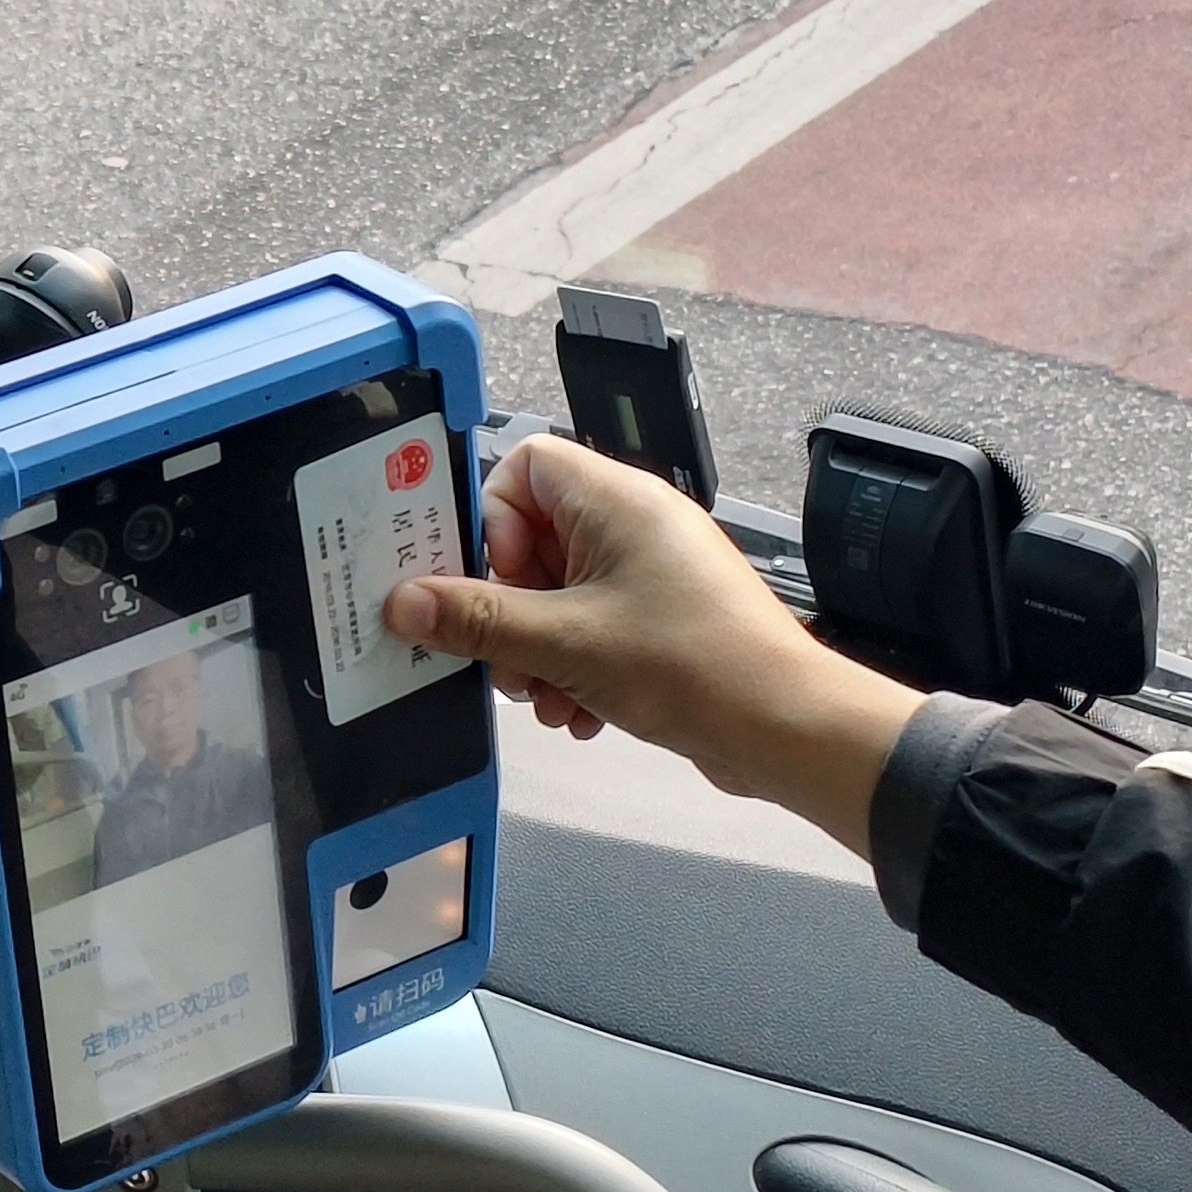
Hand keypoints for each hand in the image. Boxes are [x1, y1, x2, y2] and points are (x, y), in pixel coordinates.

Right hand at [385, 433, 922, 845]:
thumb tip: (407, 601)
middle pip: (531, 541)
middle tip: (502, 655)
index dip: (489, 522)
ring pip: (557, 595)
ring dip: (536, 650)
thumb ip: (478, 620)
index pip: (523, 466)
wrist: (785, 725)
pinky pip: (591, 629)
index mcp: (614, 500)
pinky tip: (580, 711)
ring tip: (546, 694)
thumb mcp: (564, 643)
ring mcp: (651, 572)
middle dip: (507, 608)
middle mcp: (634, 524)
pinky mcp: (662, 619)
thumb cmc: (699, 664)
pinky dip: (574, 669)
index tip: (478, 582)